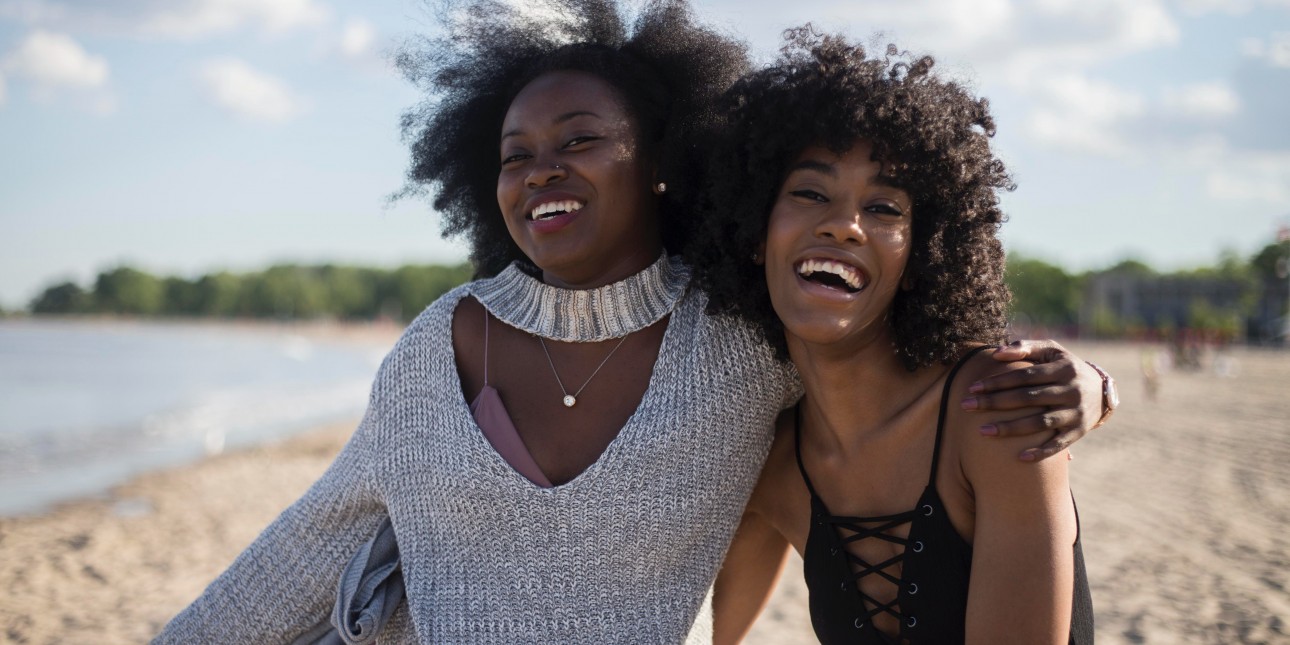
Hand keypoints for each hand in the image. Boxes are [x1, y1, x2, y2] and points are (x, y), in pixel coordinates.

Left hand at [963, 340, 1104, 461]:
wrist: (1102, 390)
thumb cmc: (1065, 367)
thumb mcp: (1051, 351)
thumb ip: (1025, 347)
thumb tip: (996, 353)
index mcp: (1062, 369)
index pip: (1024, 376)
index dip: (998, 381)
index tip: (973, 387)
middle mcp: (1071, 391)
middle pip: (1027, 398)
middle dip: (995, 402)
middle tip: (966, 406)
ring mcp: (1076, 413)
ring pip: (1040, 423)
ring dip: (1011, 428)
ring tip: (983, 431)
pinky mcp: (1079, 432)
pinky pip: (1058, 445)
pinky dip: (1040, 452)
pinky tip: (1019, 458)